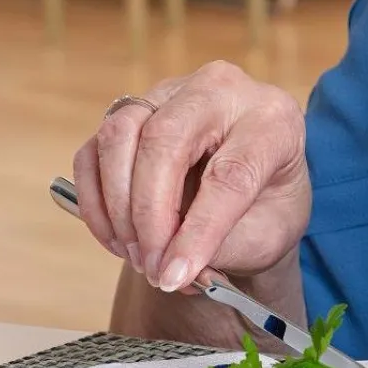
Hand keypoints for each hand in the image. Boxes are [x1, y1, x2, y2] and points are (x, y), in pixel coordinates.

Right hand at [69, 61, 310, 293]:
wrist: (253, 189)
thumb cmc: (267, 209)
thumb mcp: (267, 237)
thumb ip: (221, 250)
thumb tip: (172, 271)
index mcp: (273, 120)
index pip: (230, 172)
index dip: (200, 231)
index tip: (176, 276)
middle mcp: (220, 90)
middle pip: (165, 139)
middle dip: (149, 214)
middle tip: (152, 267)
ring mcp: (169, 93)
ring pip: (120, 134)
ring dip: (118, 205)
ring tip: (137, 255)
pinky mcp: (130, 110)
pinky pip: (94, 150)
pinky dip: (96, 201)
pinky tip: (117, 239)